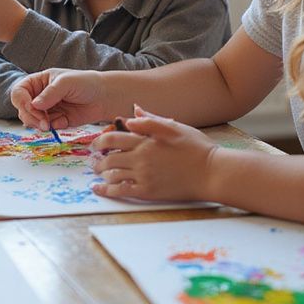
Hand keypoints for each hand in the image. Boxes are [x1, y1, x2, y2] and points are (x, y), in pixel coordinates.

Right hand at [10, 68, 109, 129]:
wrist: (103, 97)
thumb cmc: (85, 83)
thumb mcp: (66, 82)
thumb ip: (50, 93)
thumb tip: (34, 105)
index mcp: (38, 82)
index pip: (19, 92)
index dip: (22, 101)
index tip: (32, 108)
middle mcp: (39, 96)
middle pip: (22, 109)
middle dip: (31, 117)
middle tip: (44, 123)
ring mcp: (47, 110)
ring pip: (32, 121)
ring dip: (39, 125)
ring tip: (50, 125)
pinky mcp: (56, 121)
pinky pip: (47, 128)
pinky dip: (52, 127)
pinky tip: (63, 122)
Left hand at [90, 105, 215, 200]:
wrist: (212, 173)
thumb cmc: (196, 147)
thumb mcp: (174, 127)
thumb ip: (150, 120)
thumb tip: (132, 112)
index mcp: (146, 141)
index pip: (114, 138)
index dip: (100, 141)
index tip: (94, 144)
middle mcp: (141, 158)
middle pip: (109, 157)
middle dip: (97, 159)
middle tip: (92, 160)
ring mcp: (144, 176)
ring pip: (112, 174)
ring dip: (101, 173)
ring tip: (97, 173)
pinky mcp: (149, 192)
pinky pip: (122, 191)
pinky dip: (107, 190)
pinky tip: (99, 189)